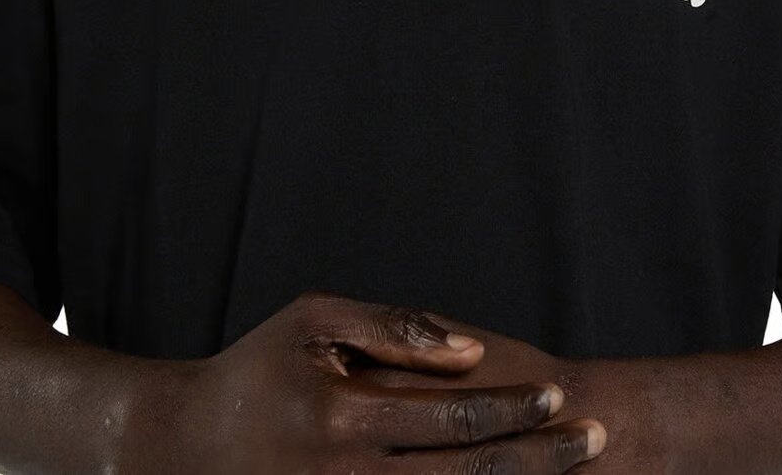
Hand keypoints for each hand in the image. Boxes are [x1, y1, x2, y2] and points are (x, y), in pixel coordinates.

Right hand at [123, 289, 606, 472]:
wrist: (183, 451)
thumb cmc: (255, 371)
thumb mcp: (313, 321)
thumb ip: (393, 330)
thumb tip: (468, 352)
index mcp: (345, 418)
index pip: (452, 419)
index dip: (513, 409)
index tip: (562, 396)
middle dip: (539, 459)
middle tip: (597, 438)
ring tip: (572, 473)